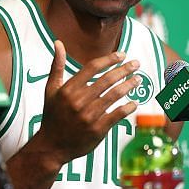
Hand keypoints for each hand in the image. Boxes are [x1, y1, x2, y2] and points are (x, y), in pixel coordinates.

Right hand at [41, 40, 140, 164]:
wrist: (51, 146)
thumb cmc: (52, 115)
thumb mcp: (50, 89)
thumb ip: (56, 66)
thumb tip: (58, 42)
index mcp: (67, 90)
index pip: (92, 68)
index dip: (109, 60)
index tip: (122, 55)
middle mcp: (78, 101)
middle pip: (106, 80)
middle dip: (124, 69)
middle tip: (136, 64)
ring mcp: (88, 116)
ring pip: (114, 96)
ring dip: (129, 85)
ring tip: (138, 79)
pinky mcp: (97, 130)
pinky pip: (116, 115)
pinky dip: (127, 107)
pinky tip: (134, 102)